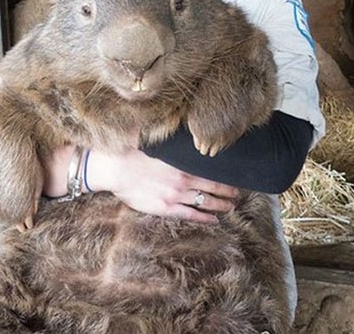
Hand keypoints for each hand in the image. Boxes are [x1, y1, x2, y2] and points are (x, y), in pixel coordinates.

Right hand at [85, 145, 238, 223]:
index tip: (235, 177)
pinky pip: (190, 215)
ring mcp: (176, 196)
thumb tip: (188, 132)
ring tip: (230, 207)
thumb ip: (177, 146)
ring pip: (205, 202)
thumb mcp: (161, 145)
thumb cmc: (135, 153)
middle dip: (227, 192)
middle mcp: (183, 180)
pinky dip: (204, 218)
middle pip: (213, 187)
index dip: (225, 176)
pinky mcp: (166, 208)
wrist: (116, 168)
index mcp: (183, 164)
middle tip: (238, 194)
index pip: (211, 171)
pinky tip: (214, 220)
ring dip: (220, 205)